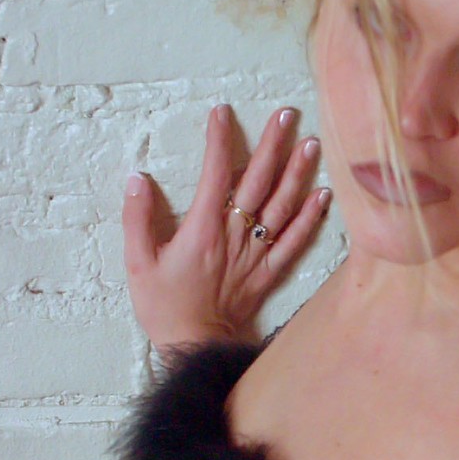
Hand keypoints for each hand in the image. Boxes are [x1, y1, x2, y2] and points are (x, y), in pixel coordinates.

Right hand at [122, 104, 330, 354]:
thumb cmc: (164, 307)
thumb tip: (138, 179)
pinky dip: (310, 218)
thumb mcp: (137, 263)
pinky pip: (294, 241)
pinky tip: (322, 195)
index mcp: (202, 230)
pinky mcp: (268, 272)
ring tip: (311, 143)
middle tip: (287, 114)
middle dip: (272, 144)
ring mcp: (255, 254)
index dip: (220, 141)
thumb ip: (136, 219)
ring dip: (297, 173)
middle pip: (258, 181)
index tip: (223, 113)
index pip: (214, 174)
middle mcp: (234, 236)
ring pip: (282, 206)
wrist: (194, 346)